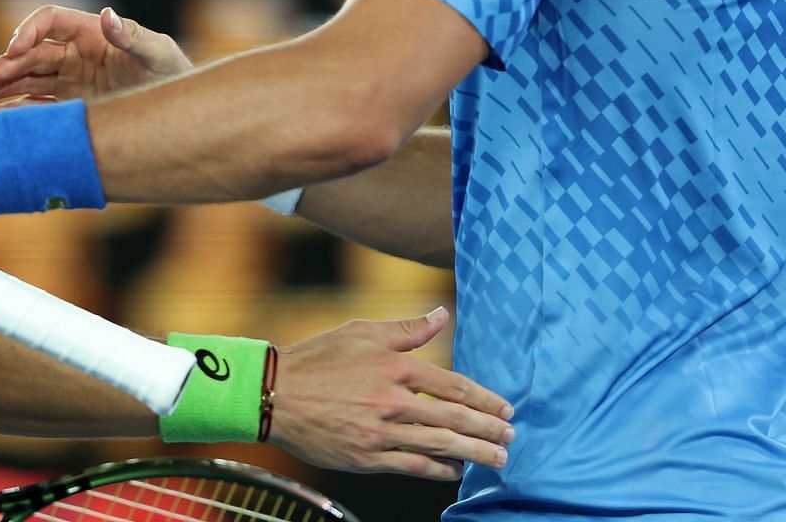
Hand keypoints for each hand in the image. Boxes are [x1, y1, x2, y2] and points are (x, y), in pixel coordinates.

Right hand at [0, 5, 189, 102]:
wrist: (179, 111)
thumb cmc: (173, 74)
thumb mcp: (159, 53)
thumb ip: (134, 36)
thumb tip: (108, 16)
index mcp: (90, 32)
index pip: (49, 21)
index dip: (29, 30)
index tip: (15, 48)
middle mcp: (75, 53)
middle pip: (32, 53)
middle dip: (8, 64)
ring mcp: (70, 80)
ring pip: (28, 78)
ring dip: (3, 85)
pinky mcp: (71, 106)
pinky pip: (37, 105)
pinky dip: (16, 110)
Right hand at [268, 307, 514, 482]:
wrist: (275, 393)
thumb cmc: (319, 357)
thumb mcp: (362, 331)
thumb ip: (407, 329)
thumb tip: (442, 315)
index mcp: (396, 367)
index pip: (453, 385)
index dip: (484, 399)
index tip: (505, 408)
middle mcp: (393, 401)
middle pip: (454, 419)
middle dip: (488, 429)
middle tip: (511, 436)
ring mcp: (381, 433)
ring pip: (440, 446)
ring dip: (474, 453)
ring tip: (497, 458)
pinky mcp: (367, 457)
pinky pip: (413, 467)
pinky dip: (439, 470)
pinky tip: (456, 471)